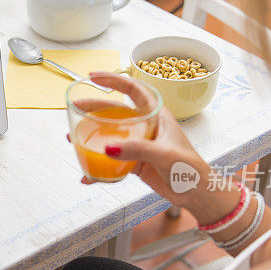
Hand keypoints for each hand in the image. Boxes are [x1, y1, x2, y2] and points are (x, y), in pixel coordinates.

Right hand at [87, 72, 212, 209]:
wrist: (197, 193)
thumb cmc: (190, 168)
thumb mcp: (164, 154)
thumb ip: (137, 149)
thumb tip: (109, 148)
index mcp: (157, 115)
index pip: (133, 90)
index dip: (113, 79)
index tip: (93, 76)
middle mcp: (146, 126)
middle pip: (115, 110)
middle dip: (94, 107)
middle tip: (76, 108)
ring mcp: (139, 144)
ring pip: (110, 134)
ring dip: (92, 136)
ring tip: (73, 139)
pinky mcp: (135, 162)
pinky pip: (111, 160)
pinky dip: (98, 167)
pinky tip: (89, 175)